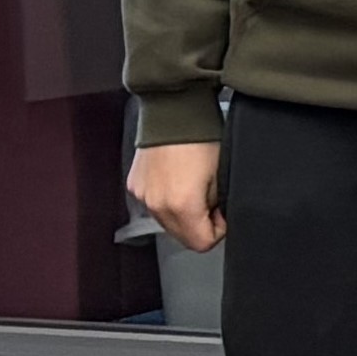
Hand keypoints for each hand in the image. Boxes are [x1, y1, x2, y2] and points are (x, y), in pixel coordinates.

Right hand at [129, 139, 226, 253]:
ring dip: (182, 214)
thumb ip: (219, 205)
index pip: (201, 243)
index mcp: (181, 205)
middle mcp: (156, 205)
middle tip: (209, 199)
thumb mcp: (221, 176)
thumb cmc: (201, 139)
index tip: (221, 213)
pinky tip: (177, 181)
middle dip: (199, 225)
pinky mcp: (134, 185)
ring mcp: (142, 196)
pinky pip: (154, 205)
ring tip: (193, 187)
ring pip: (167, 223)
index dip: (218, 231)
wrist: (173, 112)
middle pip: (182, 237)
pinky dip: (167, 201)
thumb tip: (217, 218)